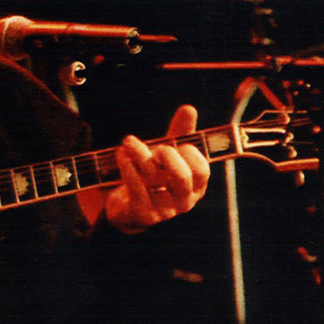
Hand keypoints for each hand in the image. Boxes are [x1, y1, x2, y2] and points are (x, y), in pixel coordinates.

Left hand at [102, 105, 210, 232]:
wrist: (128, 210)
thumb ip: (179, 134)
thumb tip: (189, 108)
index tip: (175, 144)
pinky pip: (137, 190)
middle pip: (182, 177)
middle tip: (155, 146)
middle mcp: (184, 201)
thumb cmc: (154, 178)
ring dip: (140, 157)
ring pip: (155, 181)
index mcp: (196, 186)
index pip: (201, 170)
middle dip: (167, 156)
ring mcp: (164, 211)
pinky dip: (128, 169)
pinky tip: (121, 156)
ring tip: (128, 143)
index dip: (189, 154)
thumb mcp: (168, 156)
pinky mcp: (143, 215)